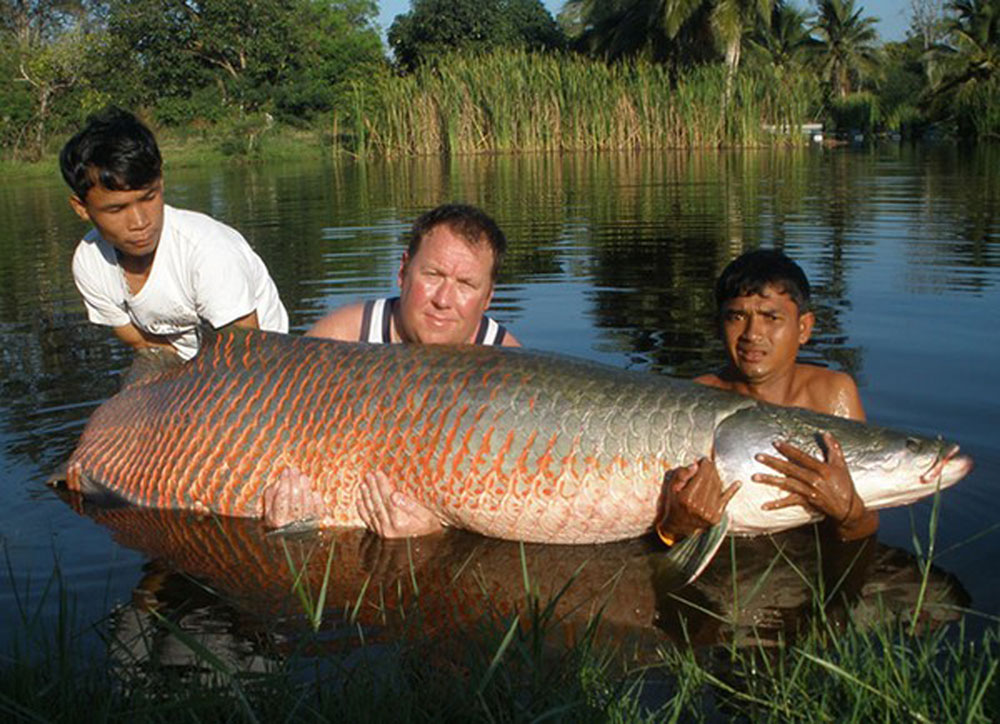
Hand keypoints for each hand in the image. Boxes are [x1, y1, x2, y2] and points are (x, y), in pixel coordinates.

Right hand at [262, 465, 333, 528]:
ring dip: (306, 487)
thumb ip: (271, 496)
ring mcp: (305, 525)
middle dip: (295, 480)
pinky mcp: (317, 525)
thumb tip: (280, 481)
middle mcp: (291, 524)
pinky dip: (317, 500)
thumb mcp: (268, 511)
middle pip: (295, 497)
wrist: (291, 546)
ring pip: (308, 501)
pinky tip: (314, 492)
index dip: (285, 481)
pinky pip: (319, 510)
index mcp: (277, 520)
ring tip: (303, 477)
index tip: (286, 471)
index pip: (282, 496)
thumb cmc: (278, 522)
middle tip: (295, 470)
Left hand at [356, 470, 442, 537]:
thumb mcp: (427, 517)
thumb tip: (395, 494)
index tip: (378, 473)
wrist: (426, 551)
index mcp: (400, 521)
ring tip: (362, 484)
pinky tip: (359, 502)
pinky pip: (368, 521)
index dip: (382, 485)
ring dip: (365, 496)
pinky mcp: (380, 536)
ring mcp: (383, 533)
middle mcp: (388, 528)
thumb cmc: (430, 530)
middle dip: (372, 487)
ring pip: (371, 511)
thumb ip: (411, 506)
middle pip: (377, 503)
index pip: (388, 498)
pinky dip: (362, 510)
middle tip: (368, 475)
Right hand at [657, 458, 740, 539]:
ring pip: (718, 488)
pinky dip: (732, 491)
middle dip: (711, 469)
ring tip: (712, 472)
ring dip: (717, 477)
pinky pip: (726, 500)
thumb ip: (682, 475)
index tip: (705, 460)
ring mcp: (709, 513)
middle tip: (709, 464)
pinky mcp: (716, 517)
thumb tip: (695, 466)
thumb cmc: (674, 505)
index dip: (705, 466)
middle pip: (711, 480)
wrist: (678, 526)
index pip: (702, 476)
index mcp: (687, 498)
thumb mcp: (671, 488)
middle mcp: (699, 506)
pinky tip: (737, 483)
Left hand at [753, 431, 876, 539]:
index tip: (775, 443)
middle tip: (758, 456)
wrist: (849, 508)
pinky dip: (777, 504)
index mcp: (822, 468)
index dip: (788, 450)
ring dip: (770, 480)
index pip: (802, 456)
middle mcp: (814, 479)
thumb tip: (825, 432)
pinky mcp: (807, 502)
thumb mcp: (841, 464)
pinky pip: (790, 502)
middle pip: (790, 469)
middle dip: (773, 462)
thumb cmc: (844, 483)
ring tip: (754, 477)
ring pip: (786, 484)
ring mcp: (809, 491)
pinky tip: (764, 505)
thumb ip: (833, 447)